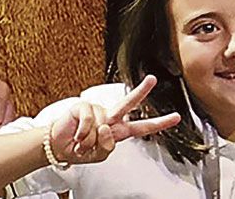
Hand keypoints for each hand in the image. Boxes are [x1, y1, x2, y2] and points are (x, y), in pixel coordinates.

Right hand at [46, 75, 180, 164]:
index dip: (159, 123)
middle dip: (141, 91)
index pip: (142, 127)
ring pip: (102, 127)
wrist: (58, 147)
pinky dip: (82, 133)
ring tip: (82, 142)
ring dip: (90, 141)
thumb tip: (105, 127)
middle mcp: (110, 118)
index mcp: (118, 131)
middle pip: (129, 104)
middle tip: (152, 79)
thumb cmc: (80, 149)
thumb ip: (107, 146)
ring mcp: (97, 111)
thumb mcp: (99, 156)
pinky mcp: (83, 107)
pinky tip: (77, 135)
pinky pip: (89, 121)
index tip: (175, 116)